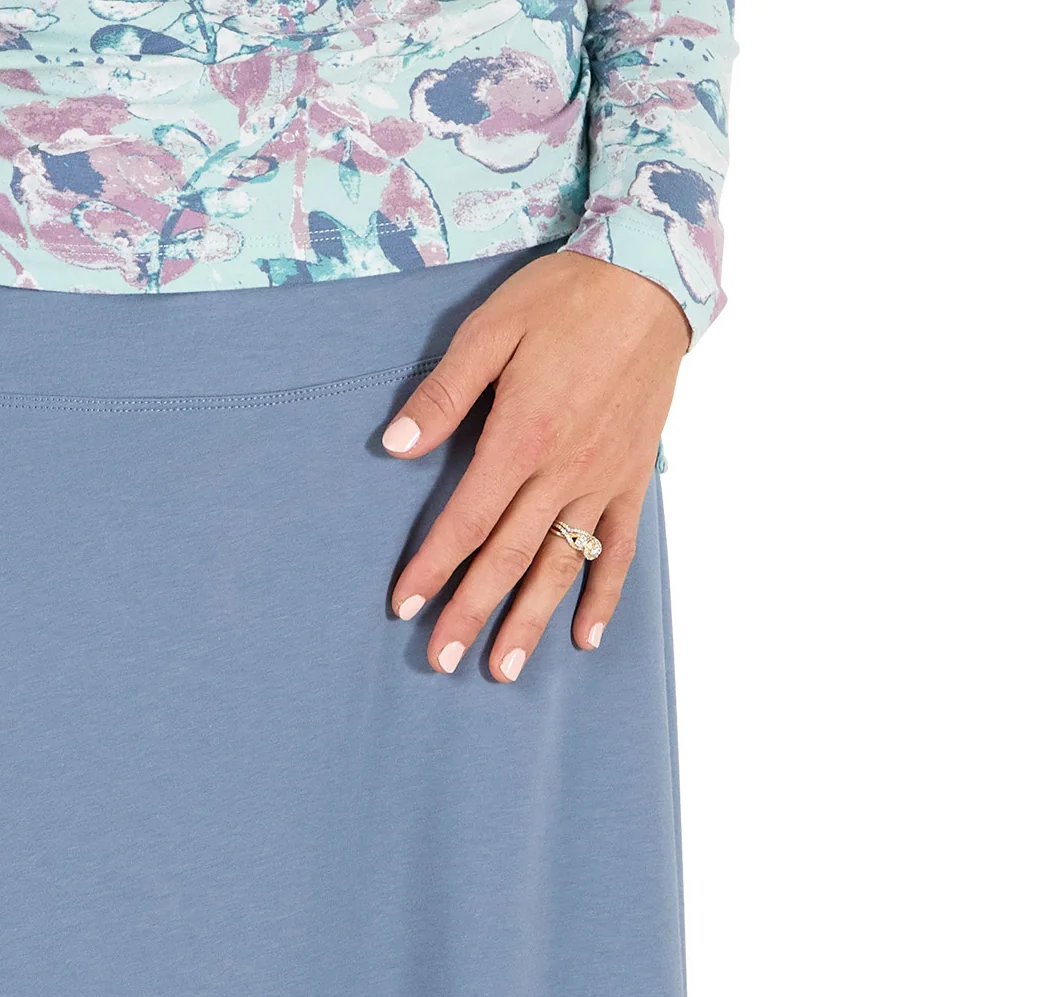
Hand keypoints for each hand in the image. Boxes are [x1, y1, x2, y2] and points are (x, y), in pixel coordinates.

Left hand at [380, 252, 690, 679]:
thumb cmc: (563, 299)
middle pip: (508, 559)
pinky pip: (619, 548)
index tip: (405, 607)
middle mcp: (562, 472)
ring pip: (560, 566)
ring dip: (531, 621)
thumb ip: (444, 393)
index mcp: (521, 438)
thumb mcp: (490, 330)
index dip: (434, 568)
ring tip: (505, 669)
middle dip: (472, 613)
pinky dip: (604, 595)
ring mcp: (601, 480)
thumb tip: (395, 445)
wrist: (650, 279)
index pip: (467, 521)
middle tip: (443, 662)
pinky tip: (585, 637)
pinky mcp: (632, 478)